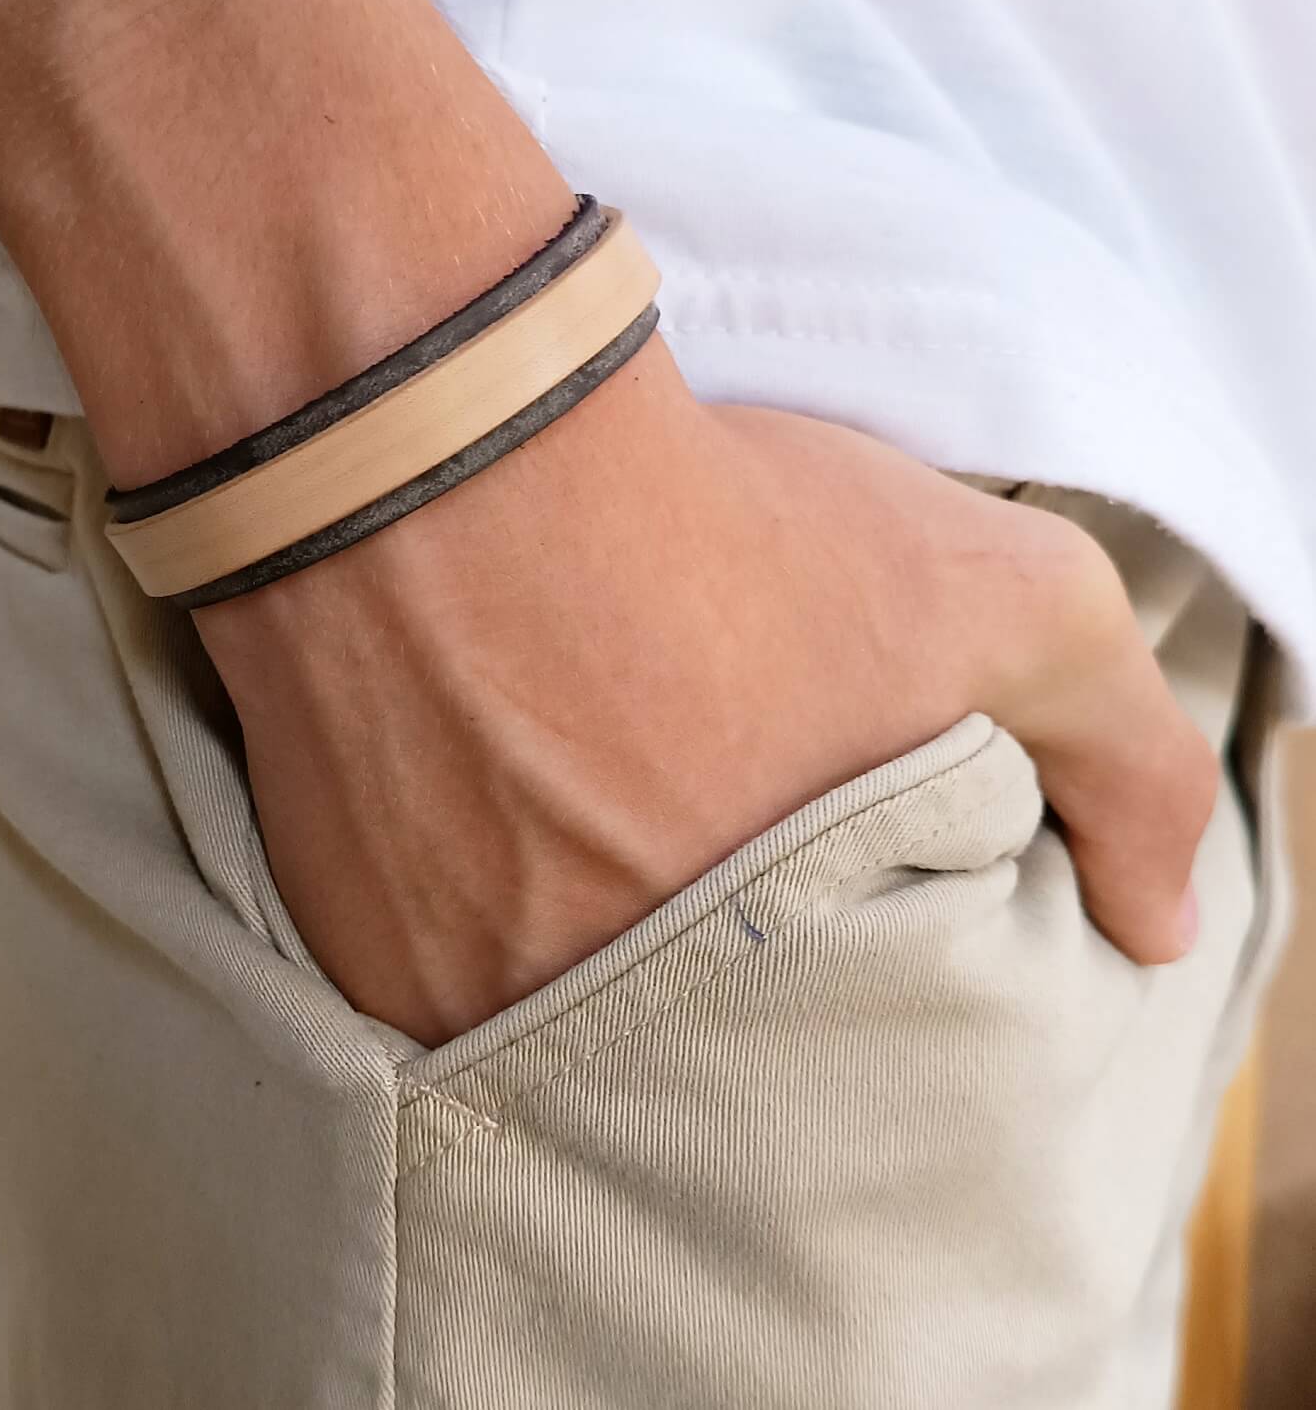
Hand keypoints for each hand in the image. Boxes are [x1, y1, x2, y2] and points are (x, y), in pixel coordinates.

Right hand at [196, 337, 1215, 1046]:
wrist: (444, 452)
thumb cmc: (728, 529)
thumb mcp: (1007, 598)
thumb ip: (1128, 768)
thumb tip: (1159, 924)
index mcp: (770, 992)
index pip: (852, 1051)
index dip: (852, 942)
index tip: (822, 848)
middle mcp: (604, 1037)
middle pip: (696, 1039)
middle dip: (720, 944)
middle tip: (690, 804)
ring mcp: (453, 1005)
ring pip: (553, 1014)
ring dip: (584, 930)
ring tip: (582, 790)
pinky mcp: (343, 941)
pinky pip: (435, 969)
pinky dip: (478, 905)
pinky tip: (484, 790)